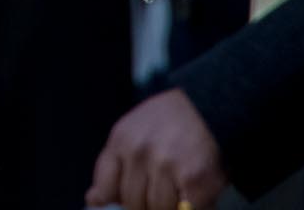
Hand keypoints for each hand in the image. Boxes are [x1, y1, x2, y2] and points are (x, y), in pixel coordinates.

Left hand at [85, 88, 225, 209]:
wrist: (209, 105)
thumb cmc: (167, 123)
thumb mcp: (132, 132)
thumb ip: (114, 165)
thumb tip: (94, 200)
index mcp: (121, 141)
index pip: (104, 187)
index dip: (112, 201)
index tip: (122, 204)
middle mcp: (140, 153)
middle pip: (132, 203)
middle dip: (145, 203)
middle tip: (160, 189)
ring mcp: (167, 167)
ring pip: (158, 209)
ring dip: (168, 206)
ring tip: (178, 188)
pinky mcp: (195, 180)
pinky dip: (189, 207)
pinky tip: (192, 194)